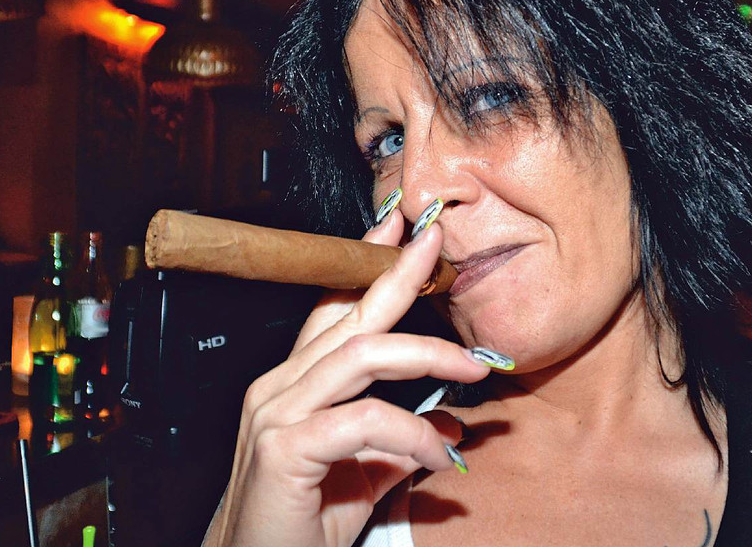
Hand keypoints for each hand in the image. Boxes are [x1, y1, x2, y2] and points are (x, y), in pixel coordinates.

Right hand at [202, 213, 495, 546]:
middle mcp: (279, 388)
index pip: (333, 309)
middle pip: (349, 317)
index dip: (367, 266)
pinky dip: (413, 435)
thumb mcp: (362, 476)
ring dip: (426, 354)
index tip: (403, 233)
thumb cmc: (298, 525)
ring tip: (474, 369)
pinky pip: (364, 423)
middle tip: (437, 246)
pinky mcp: (284, 449)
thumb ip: (400, 445)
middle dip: (397, 275)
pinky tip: (440, 457)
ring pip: (360, 356)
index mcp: (294, 385)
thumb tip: (452, 426)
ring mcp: (276, 413)